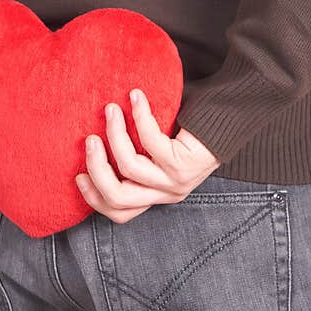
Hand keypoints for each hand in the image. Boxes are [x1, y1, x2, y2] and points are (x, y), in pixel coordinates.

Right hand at [75, 88, 219, 223]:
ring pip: (129, 167)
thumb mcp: (159, 155)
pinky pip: (149, 140)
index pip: (120, 213)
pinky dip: (139, 116)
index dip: (94, 198)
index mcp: (157, 196)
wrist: (230, 120)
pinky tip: (135, 98)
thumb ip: (135, 159)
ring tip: (111, 110)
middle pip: (117, 197)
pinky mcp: (183, 162)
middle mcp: (166, 194)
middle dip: (96, 167)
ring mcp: (175, 181)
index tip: (79, 175)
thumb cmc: (189, 133)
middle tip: (89, 139)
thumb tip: (93, 148)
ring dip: (114, 135)